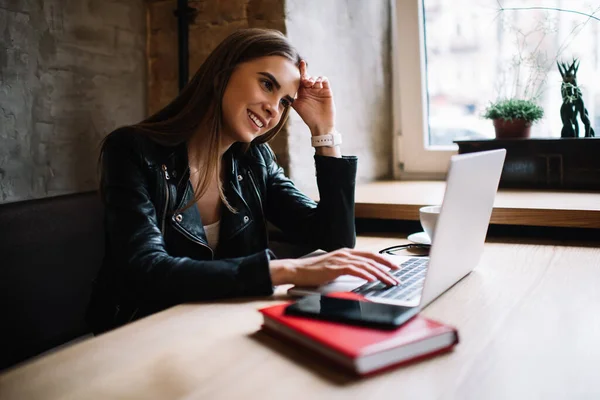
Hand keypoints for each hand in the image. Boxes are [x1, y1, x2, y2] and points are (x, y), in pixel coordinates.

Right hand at [269, 248, 399, 286]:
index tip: (395, 267)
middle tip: (398, 276)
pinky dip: (365, 274)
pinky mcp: (335, 267)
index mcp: (346, 253)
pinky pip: (354, 270)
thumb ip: (346, 269)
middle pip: (371, 259)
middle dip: (387, 267)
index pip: (370, 255)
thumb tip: (360, 276)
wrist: (297, 270)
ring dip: (380, 274)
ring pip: (366, 265)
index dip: (384, 260)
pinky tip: (372, 280)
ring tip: (389, 281)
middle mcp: (345, 254)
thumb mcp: (334, 269)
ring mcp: (340, 259)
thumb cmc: (313, 272)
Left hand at [292, 60, 335, 135]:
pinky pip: (324, 81)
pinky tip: (318, 83)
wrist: (320, 124)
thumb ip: (291, 97)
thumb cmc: (308, 117)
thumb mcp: (297, 106)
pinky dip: (321, 79)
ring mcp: (319, 90)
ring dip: (313, 78)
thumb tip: (281, 90)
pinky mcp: (327, 91)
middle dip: (306, 75)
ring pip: (316, 78)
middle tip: (305, 81)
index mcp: (303, 92)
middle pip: (308, 76)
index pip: (301, 79)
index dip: (301, 70)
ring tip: (311, 84)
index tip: (301, 63)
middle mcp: (311, 89)